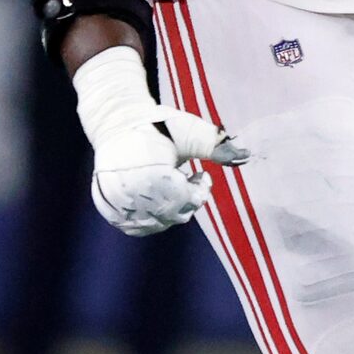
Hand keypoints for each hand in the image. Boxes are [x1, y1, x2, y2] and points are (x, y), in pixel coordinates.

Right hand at [72, 47, 248, 236]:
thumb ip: (217, 146)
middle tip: (184, 178)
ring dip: (170, 209)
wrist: (117, 125)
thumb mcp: (190, 131)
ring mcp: (115, 204)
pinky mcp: (108, 210)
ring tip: (168, 185)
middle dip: (186, 199)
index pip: (185, 200)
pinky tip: (155, 197)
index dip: (199, 191)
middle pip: (173, 215)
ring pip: (156, 224)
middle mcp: (129, 194)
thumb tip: (245, 155)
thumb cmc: (158, 125)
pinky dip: (152, 218)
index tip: (199, 174)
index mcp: (150, 175)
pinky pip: (136, 228)